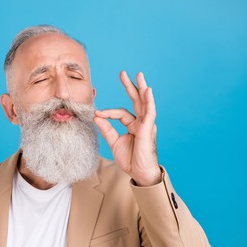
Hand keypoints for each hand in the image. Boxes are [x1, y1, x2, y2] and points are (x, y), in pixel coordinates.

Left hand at [94, 71, 161, 186]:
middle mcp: (140, 122)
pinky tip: (147, 90)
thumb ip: (107, 129)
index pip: (120, 113)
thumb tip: (96, 116)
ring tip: (139, 75)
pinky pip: (149, 112)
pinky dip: (149, 101)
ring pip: (144, 103)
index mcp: (133, 125)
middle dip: (130, 87)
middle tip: (123, 73)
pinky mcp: (148, 129)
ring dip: (141, 88)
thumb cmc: (130, 159)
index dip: (108, 113)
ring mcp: (146, 124)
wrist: (139, 173)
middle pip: (135, 101)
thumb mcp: (114, 142)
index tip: (97, 114)